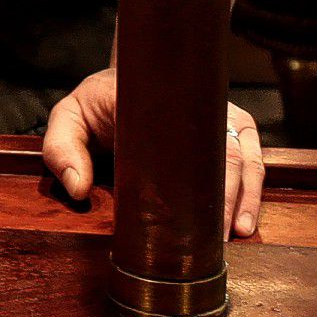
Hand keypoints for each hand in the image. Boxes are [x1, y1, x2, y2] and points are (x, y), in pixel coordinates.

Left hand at [40, 67, 266, 238]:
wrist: (127, 79)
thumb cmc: (97, 106)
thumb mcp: (68, 120)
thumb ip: (62, 149)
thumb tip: (78, 189)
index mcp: (155, 100)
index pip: (183, 132)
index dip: (193, 172)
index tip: (194, 211)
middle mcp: (196, 104)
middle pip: (223, 150)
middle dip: (225, 196)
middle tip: (216, 237)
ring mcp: (220, 114)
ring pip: (246, 157)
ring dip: (245, 197)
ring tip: (235, 233)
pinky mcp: (235, 126)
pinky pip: (255, 158)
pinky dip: (254, 190)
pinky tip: (244, 221)